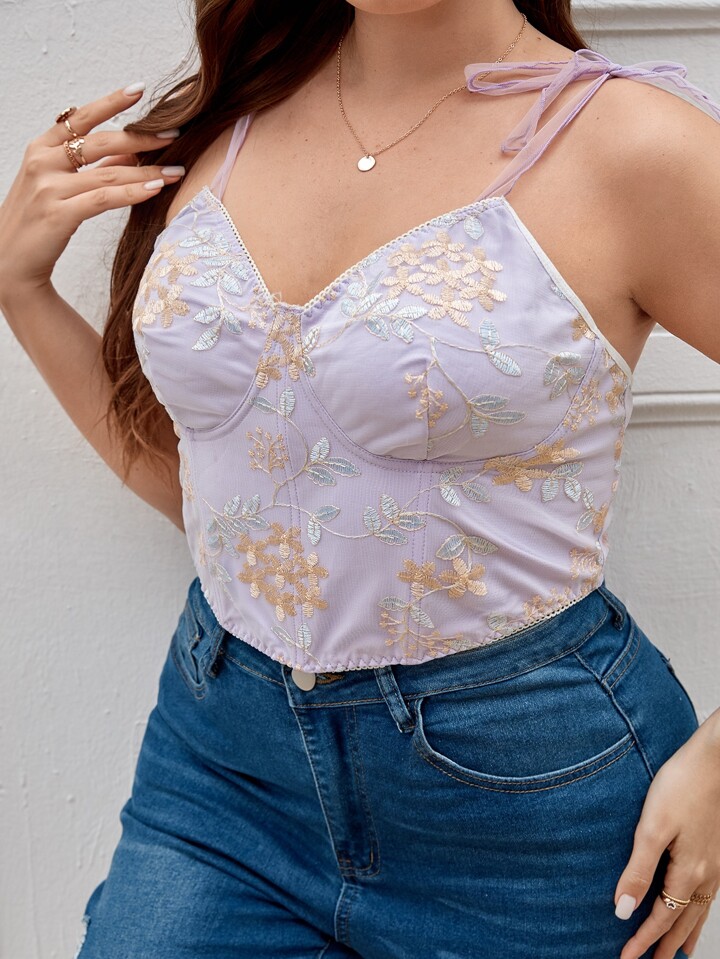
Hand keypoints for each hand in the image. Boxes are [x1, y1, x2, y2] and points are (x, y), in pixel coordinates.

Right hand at [0, 83, 184, 296]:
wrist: (10, 261)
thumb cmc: (38, 222)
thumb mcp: (59, 185)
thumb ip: (91, 167)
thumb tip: (130, 151)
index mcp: (40, 149)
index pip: (80, 118)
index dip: (111, 102)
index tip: (139, 89)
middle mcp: (42, 162)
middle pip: (100, 141)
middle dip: (141, 137)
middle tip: (174, 134)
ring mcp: (49, 188)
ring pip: (108, 173)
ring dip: (147, 171)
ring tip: (176, 171)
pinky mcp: (59, 214)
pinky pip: (104, 199)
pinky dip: (132, 192)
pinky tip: (155, 189)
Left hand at [615, 715, 719, 958]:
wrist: (715, 760)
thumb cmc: (681, 785)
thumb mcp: (652, 826)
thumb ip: (638, 870)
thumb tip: (621, 911)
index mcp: (688, 872)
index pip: (660, 918)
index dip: (641, 940)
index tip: (624, 958)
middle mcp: (706, 875)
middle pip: (683, 922)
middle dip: (665, 947)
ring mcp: (716, 865)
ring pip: (698, 911)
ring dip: (684, 934)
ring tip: (674, 954)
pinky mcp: (717, 851)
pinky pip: (707, 896)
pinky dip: (698, 913)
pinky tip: (694, 909)